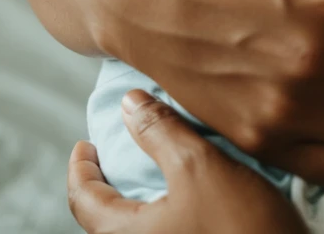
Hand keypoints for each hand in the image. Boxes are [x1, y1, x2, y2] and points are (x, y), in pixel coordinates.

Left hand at [67, 90, 307, 232]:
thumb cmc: (241, 229)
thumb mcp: (200, 166)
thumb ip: (161, 131)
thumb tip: (129, 102)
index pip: (85, 201)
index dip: (82, 168)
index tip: (85, 144)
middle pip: (111, 220)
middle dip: (112, 183)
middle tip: (122, 151)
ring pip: (143, 228)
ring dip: (144, 197)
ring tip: (159, 166)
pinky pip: (169, 233)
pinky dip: (170, 210)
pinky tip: (195, 192)